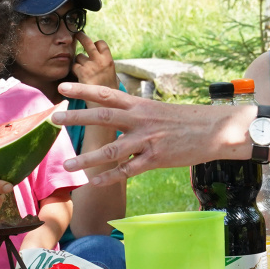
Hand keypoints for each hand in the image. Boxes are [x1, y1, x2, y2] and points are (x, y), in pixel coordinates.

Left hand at [54, 84, 245, 183]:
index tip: (62, 85)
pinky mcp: (156, 159)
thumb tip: (117, 113)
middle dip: (76, 117)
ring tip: (67, 163)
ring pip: (111, 150)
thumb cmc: (188, 120)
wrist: (216, 130)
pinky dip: (109, 177)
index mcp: (140, 105)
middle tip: (52, 118)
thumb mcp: (158, 110)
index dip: (83, 89)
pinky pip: (128, 170)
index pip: (106, 93)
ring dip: (87, 158)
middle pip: (102, 116)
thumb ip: (136, 113)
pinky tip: (93, 183)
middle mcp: (141, 120)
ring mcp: (148, 141)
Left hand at [72, 34, 119, 91]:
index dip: (96, 43)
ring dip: (78, 61)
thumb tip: (100, 55)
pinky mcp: (82, 72)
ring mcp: (90, 66)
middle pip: (88, 42)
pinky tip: (78, 76)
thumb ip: (105, 63)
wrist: (105, 103)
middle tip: (77, 34)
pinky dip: (74, 70)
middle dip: (81, 36)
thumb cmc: (108, 89)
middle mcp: (100, 60)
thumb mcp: (112, 74)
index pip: (101, 43)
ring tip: (83, 70)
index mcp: (108, 60)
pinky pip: (74, 66)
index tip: (93, 45)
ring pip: (79, 56)